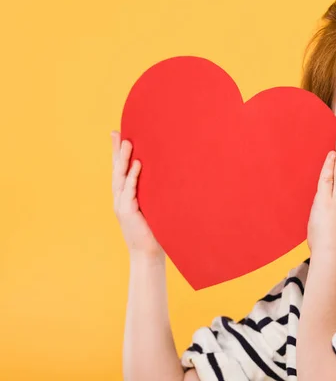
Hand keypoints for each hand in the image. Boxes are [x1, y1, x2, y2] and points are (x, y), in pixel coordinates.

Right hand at [111, 130, 164, 260]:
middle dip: (116, 151)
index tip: (118, 135)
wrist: (148, 253)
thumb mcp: (153, 208)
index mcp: (125, 196)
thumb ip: (154, 193)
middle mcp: (120, 197)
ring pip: (121, 177)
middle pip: (117, 170)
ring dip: (123, 159)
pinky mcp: (126, 211)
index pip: (121, 170)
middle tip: (116, 132)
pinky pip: (129, 191)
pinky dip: (133, 177)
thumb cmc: (154, 231)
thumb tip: (170, 177)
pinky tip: (137, 164)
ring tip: (128, 142)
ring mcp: (121, 204)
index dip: (119, 154)